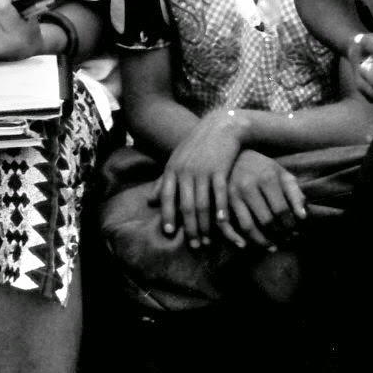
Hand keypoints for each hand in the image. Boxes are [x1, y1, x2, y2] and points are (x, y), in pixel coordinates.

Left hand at [156, 109, 243, 247]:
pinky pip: (220, 193)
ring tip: (207, 240)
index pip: (167, 197)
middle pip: (186, 205)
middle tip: (193, 245)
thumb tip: (149, 201)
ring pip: (202, 203)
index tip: (168, 232)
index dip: (167, 215)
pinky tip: (222, 222)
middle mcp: (186, 171)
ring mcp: (203, 171)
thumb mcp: (176, 161)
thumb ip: (163, 182)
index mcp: (172, 169)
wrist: (219, 127)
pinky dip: (221, 209)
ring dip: (205, 225)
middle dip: (189, 228)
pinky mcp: (221, 170)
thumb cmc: (196, 147)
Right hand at [222, 150, 306, 249]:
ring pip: (248, 227)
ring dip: (262, 241)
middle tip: (286, 240)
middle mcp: (248, 186)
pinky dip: (236, 239)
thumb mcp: (282, 175)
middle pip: (266, 221)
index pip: (281, 210)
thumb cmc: (264, 168)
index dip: (290, 225)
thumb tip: (303, 217)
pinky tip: (245, 245)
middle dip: (279, 235)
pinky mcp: (221, 200)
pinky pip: (227, 226)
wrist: (235, 155)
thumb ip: (295, 194)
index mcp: (267, 178)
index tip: (296, 232)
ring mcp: (232, 193)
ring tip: (273, 246)